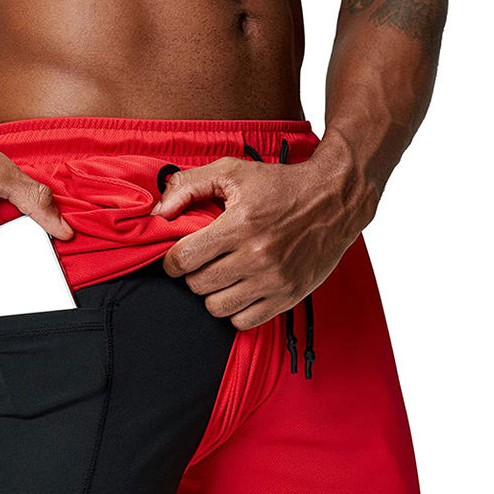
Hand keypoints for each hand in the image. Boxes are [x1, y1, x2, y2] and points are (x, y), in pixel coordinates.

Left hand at [151, 146, 377, 329]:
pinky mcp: (287, 297)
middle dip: (193, 274)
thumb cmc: (280, 185)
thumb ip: (188, 185)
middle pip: (198, 285)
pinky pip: (243, 322)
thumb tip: (158, 213)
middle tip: (205, 262)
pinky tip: (240, 290)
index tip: (179, 257)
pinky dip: (235, 311)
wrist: (335, 200)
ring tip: (222, 276)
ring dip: (212, 294)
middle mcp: (257, 255)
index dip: (172, 261)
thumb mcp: (233, 171)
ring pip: (217, 308)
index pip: (184, 259)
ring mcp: (273, 280)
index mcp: (241, 223)